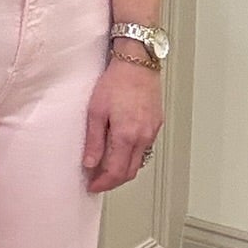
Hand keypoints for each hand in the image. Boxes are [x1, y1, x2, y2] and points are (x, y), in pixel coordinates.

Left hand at [82, 57, 163, 191]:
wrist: (137, 62)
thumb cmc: (116, 81)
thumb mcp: (96, 111)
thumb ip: (94, 140)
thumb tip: (90, 163)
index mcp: (126, 135)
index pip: (115, 172)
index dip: (103, 183)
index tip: (93, 185)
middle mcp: (143, 137)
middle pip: (129, 172)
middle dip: (113, 181)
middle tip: (98, 181)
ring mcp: (152, 131)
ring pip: (138, 161)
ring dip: (123, 169)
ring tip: (107, 166)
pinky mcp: (156, 124)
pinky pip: (145, 148)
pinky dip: (132, 156)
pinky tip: (121, 150)